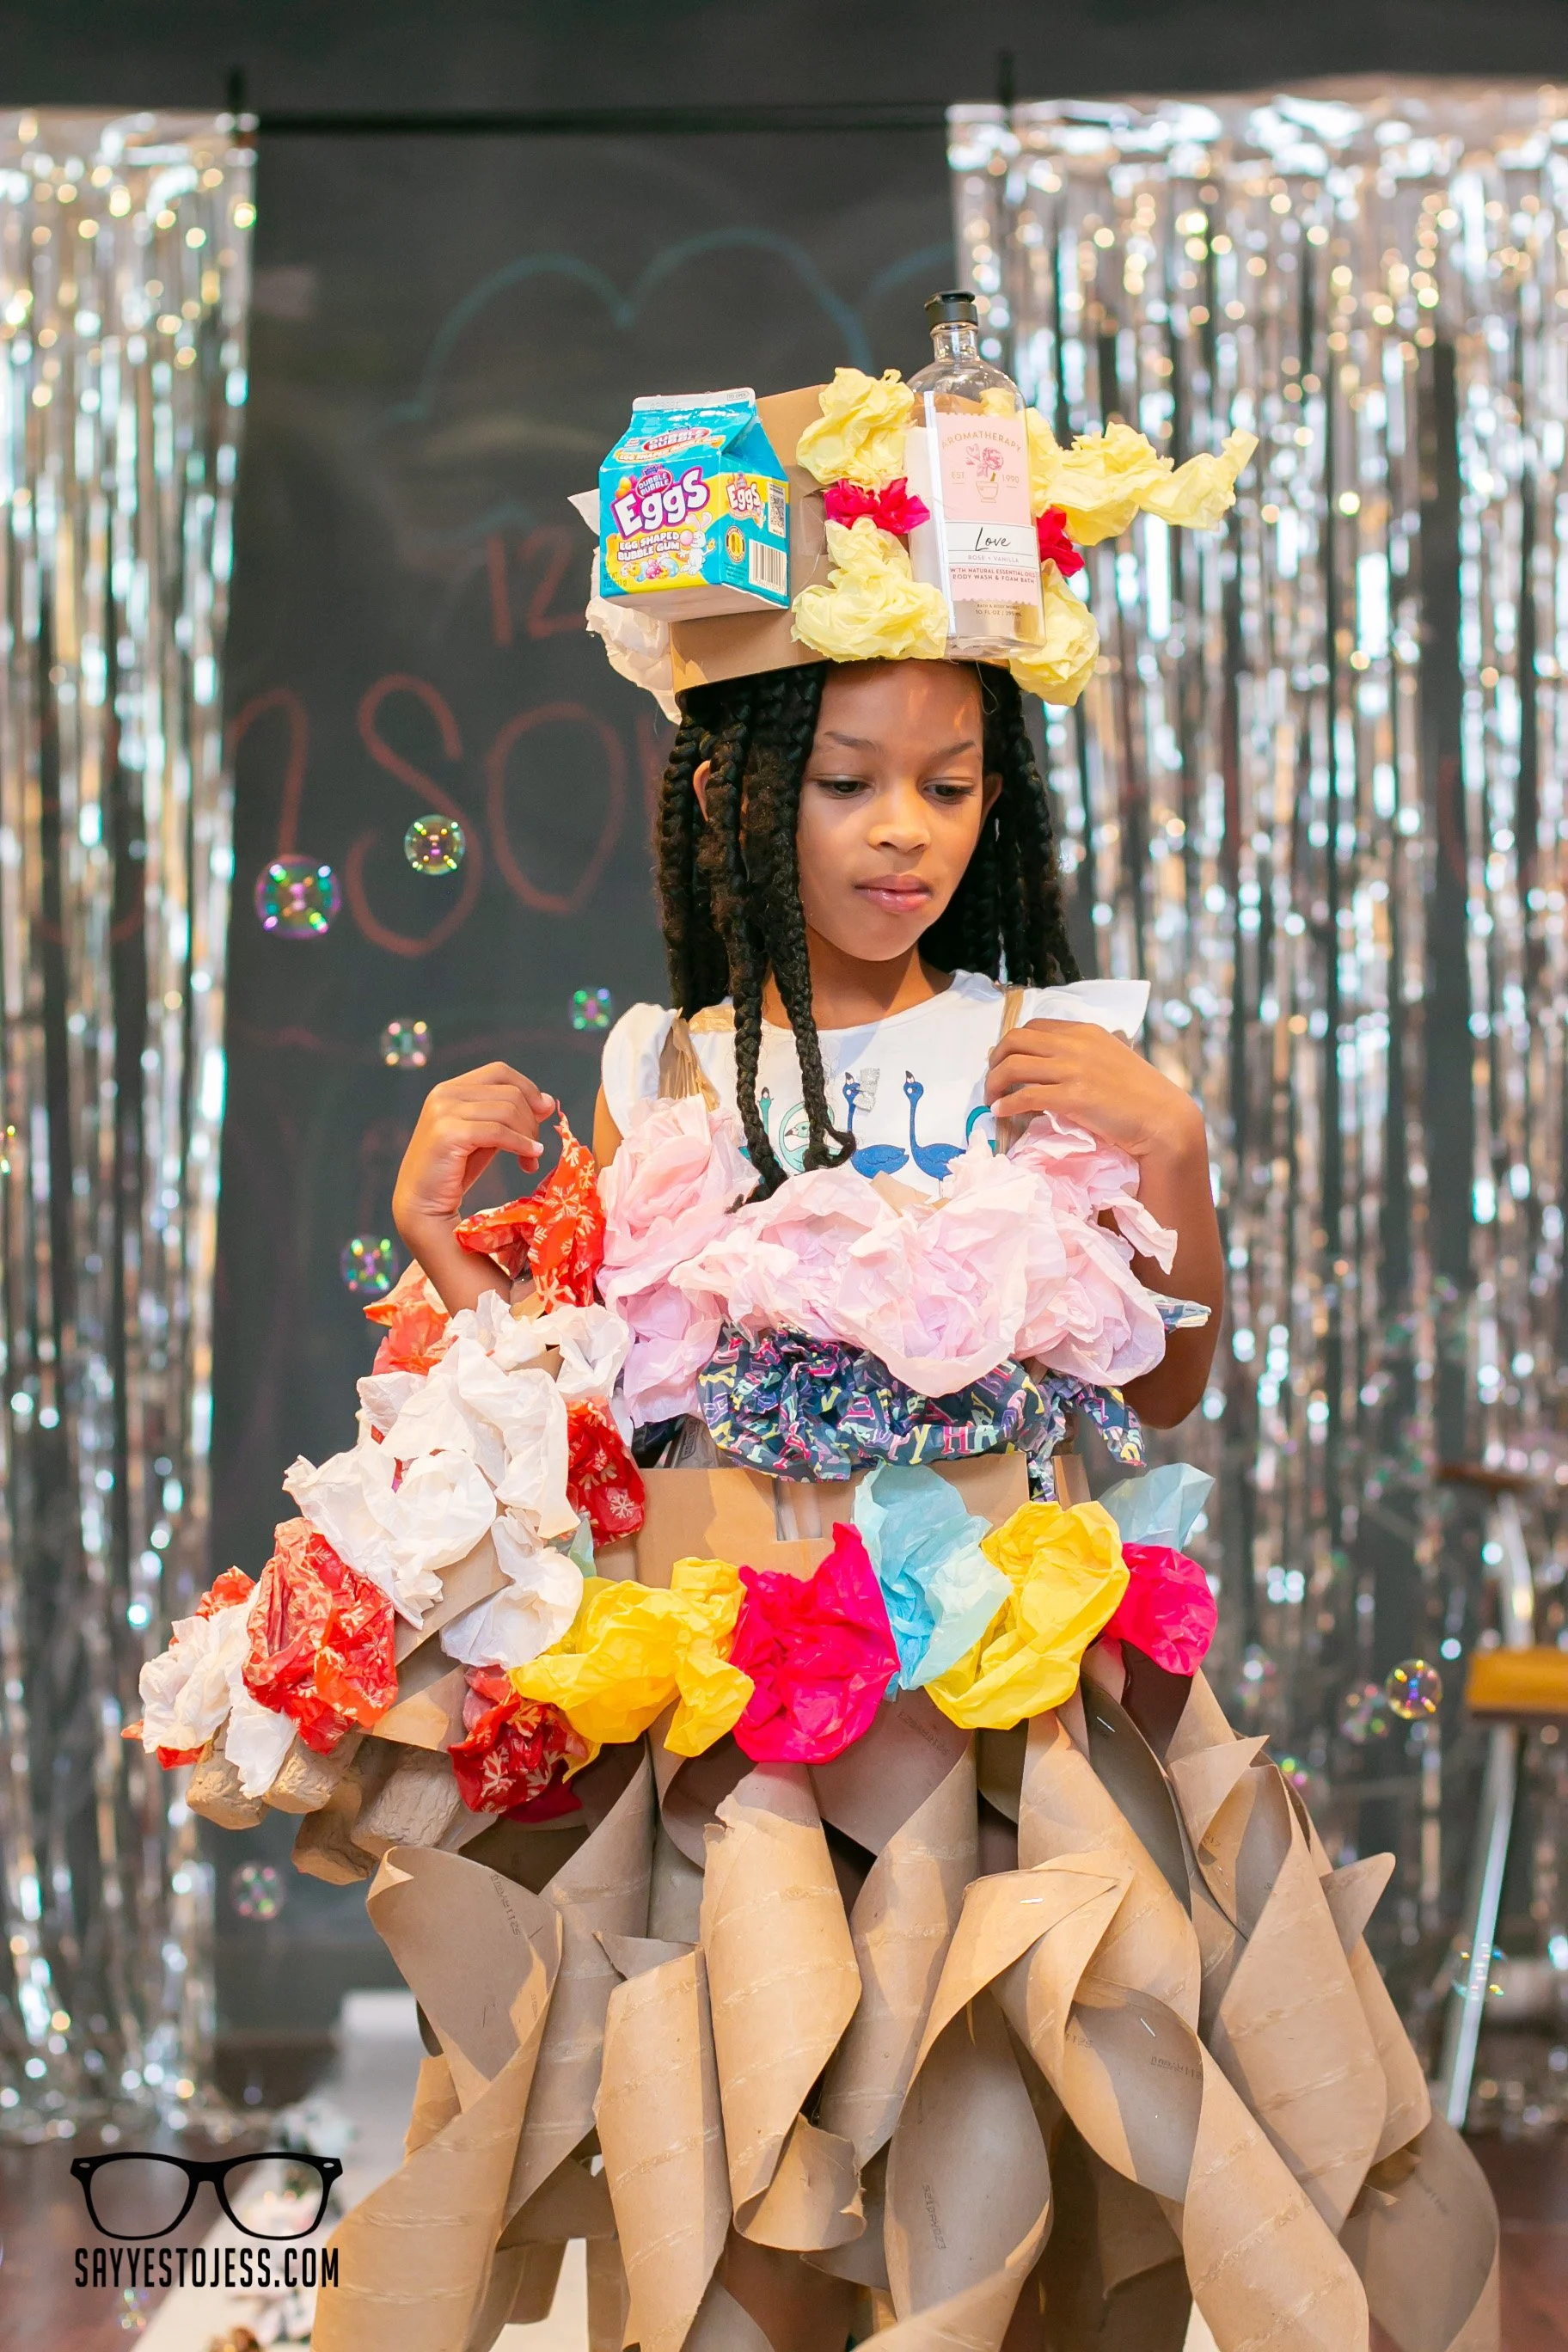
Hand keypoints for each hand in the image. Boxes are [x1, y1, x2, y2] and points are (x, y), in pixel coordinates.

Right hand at [392, 1062, 555, 1244]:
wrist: (423, 1201)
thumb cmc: (455, 1168)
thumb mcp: (486, 1134)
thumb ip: (509, 1115)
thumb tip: (548, 1100)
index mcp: (451, 1088)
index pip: (500, 1071)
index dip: (528, 1089)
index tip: (544, 1113)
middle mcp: (445, 1093)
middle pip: (509, 1093)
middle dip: (531, 1121)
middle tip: (535, 1148)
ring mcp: (443, 1111)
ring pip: (507, 1111)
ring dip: (528, 1136)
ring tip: (531, 1158)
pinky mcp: (448, 1133)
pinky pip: (498, 1132)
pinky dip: (520, 1145)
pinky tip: (529, 1159)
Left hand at [985, 1020, 1203, 1164]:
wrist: (1163, 1118)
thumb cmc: (1140, 1095)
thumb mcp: (1112, 1059)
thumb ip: (1084, 1056)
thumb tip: (1055, 1067)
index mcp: (1085, 1032)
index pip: (1033, 1027)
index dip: (1011, 1044)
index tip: (1004, 1062)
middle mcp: (1077, 1044)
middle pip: (1015, 1040)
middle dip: (995, 1060)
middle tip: (992, 1081)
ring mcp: (1074, 1070)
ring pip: (1014, 1066)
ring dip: (994, 1084)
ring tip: (991, 1100)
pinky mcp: (1074, 1097)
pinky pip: (1026, 1096)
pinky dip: (1007, 1104)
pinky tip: (1002, 1113)